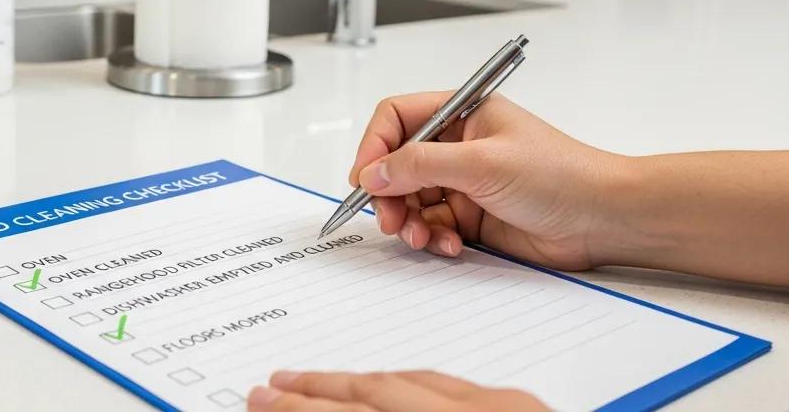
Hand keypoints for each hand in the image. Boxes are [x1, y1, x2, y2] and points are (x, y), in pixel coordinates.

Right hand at [248, 370, 548, 410]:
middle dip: (316, 390)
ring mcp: (504, 411)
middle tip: (271, 388)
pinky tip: (390, 385)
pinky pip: (453, 384)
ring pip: (413, 380)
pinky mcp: (527, 409)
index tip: (261, 404)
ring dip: (358, 380)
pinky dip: (409, 382)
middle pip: (376, 394)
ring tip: (316, 382)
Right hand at [350, 92, 626, 270]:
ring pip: (411, 200)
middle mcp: (459, 145)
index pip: (397, 118)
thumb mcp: (483, 162)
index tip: (364, 179)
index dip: (375, 146)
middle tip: (390, 218)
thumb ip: (420, 165)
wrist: (606, 220)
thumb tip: (373, 172)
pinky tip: (450, 245)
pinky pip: (433, 226)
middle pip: (397, 164)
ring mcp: (465, 182)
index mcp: (462, 113)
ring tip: (421, 237)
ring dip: (409, 221)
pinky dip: (433, 239)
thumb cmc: (562, 175)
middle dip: (389, 193)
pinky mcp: (473, 217)